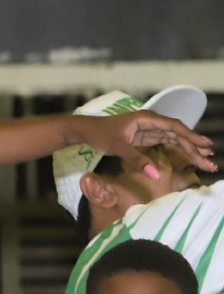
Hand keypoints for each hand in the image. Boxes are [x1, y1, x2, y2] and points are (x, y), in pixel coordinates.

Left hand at [77, 112, 215, 175]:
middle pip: (177, 134)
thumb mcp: (118, 147)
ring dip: (189, 149)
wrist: (84, 130)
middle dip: (194, 147)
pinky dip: (178, 150)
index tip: (205, 146)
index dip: (191, 137)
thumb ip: (137, 160)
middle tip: (210, 160)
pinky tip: (190, 156)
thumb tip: (156, 175)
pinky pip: (166, 143)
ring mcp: (148, 129)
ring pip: (174, 139)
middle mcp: (150, 122)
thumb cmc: (99, 134)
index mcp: (146, 118)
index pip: (174, 127)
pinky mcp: (145, 137)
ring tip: (205, 161)